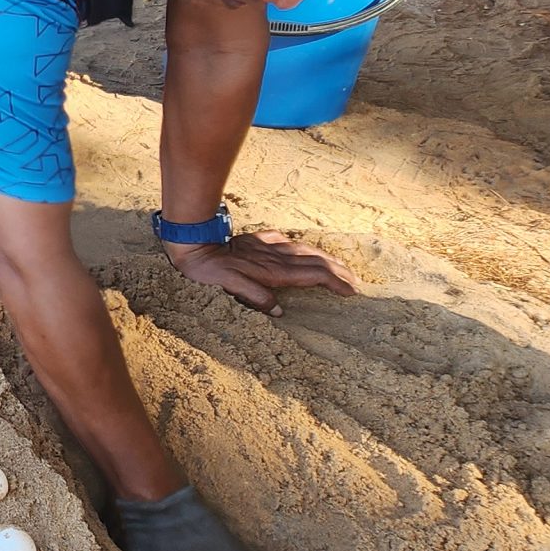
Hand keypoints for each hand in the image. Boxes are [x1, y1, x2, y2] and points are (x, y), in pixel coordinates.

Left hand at [166, 230, 357, 314]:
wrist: (194, 244)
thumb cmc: (209, 270)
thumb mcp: (229, 287)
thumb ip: (256, 297)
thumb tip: (280, 311)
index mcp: (272, 271)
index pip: (312, 276)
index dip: (334, 283)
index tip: (351, 292)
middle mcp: (275, 257)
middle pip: (315, 262)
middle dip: (338, 271)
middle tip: (356, 281)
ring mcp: (267, 246)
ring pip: (304, 251)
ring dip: (325, 259)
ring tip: (340, 265)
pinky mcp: (256, 239)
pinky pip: (283, 241)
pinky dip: (297, 247)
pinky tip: (300, 248)